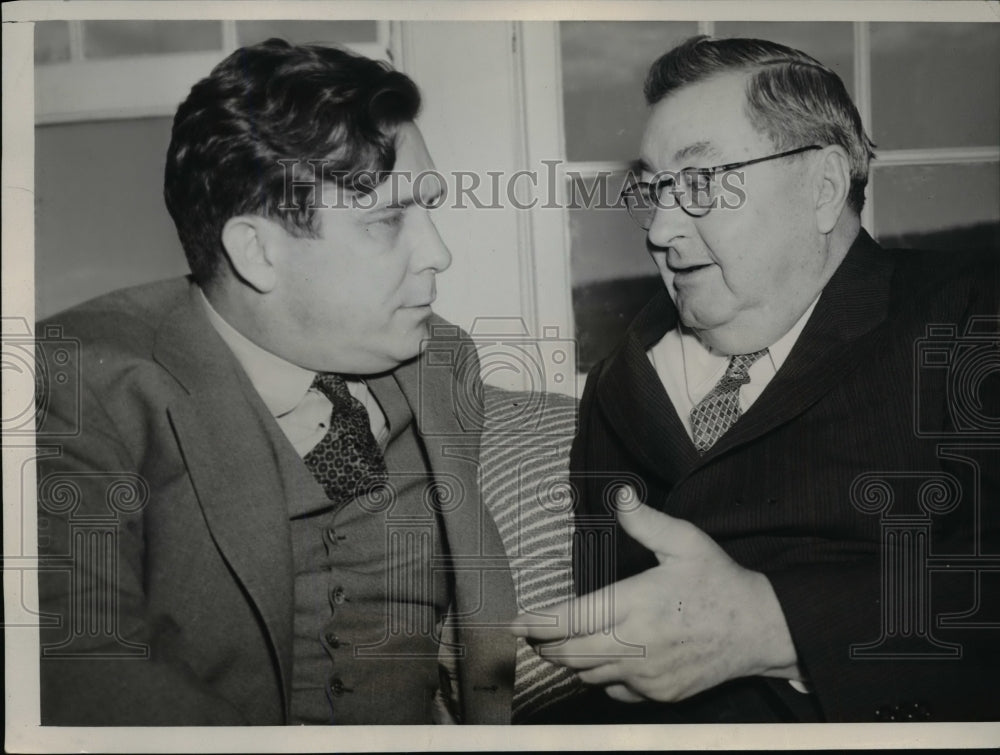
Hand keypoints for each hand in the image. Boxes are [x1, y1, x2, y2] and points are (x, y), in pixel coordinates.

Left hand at [509, 487, 801, 702]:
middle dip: (546, 645)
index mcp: (636, 604)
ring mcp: (648, 675)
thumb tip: (620, 494)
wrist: (761, 630)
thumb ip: (646, 521)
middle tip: (531, 634)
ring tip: (558, 646)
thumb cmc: (720, 583)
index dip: (539, 624)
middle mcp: (636, 645)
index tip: (516, 622)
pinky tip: (601, 662)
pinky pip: (615, 691)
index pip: (572, 620)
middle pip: (571, 654)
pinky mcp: (660, 694)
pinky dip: (600, 678)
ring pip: (589, 675)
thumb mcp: (686, 541)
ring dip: (569, 662)